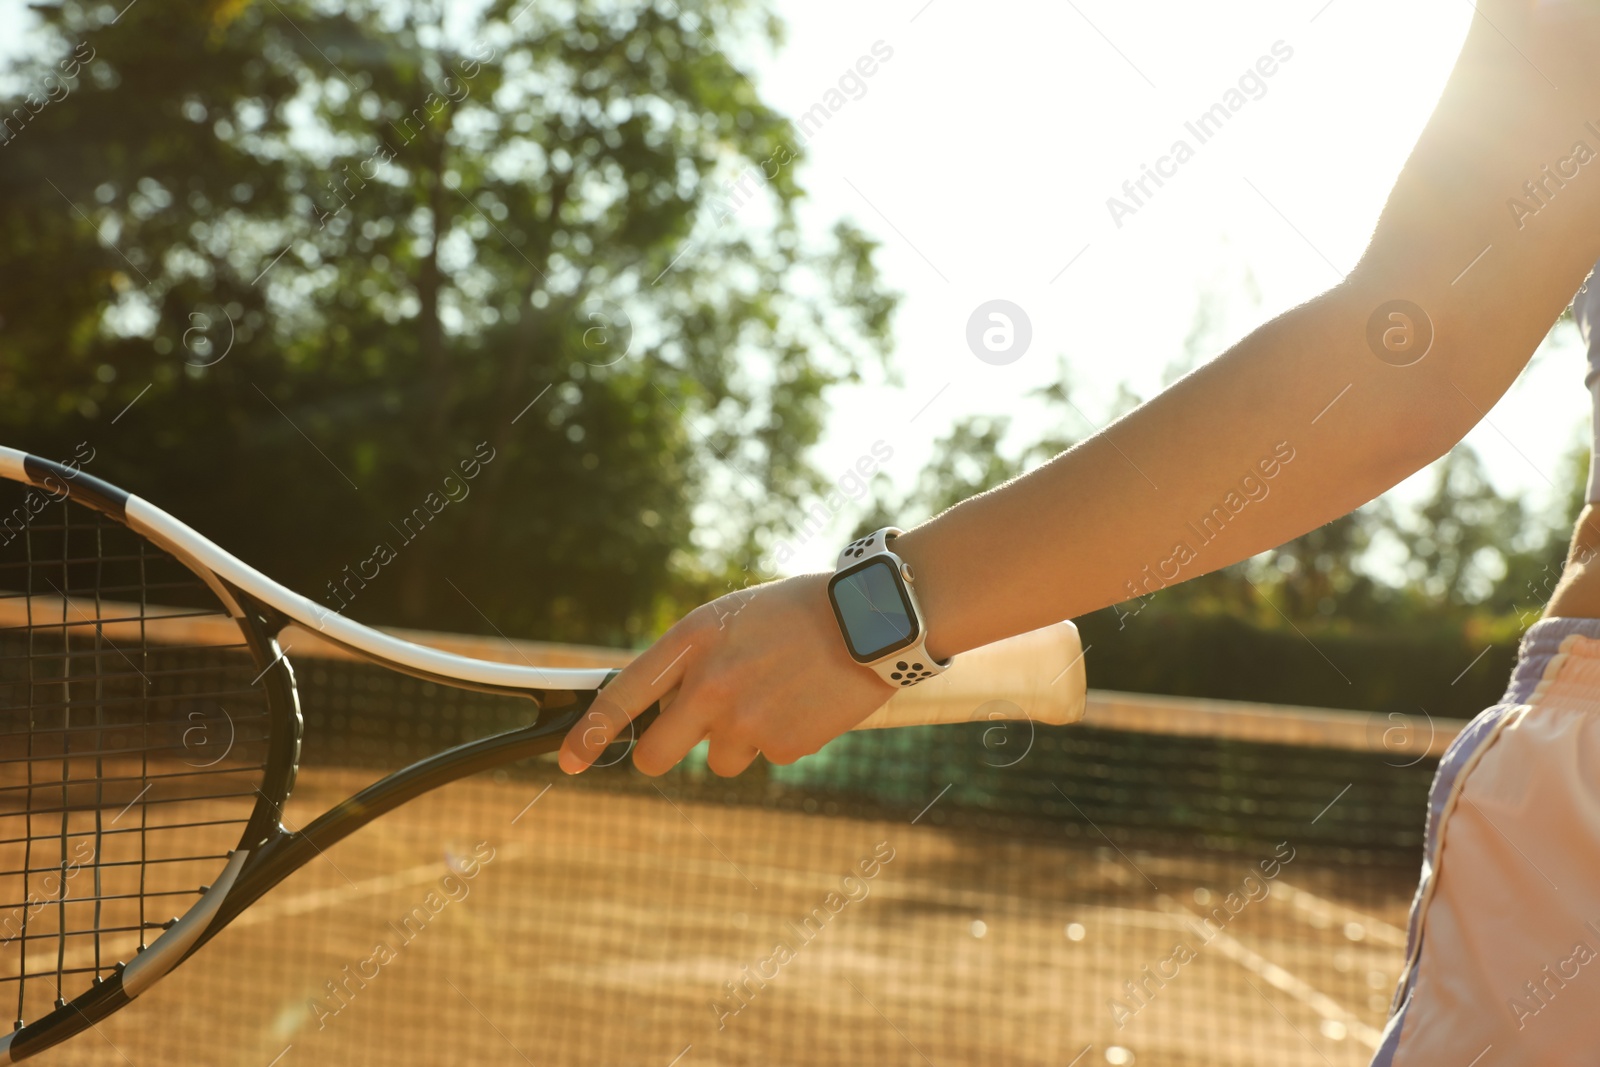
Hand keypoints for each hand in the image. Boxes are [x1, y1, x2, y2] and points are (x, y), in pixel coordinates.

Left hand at [557, 573, 895, 775]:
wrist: (872, 618)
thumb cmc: (797, 612)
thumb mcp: (731, 619)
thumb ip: (692, 661)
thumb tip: (661, 709)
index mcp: (692, 641)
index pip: (624, 695)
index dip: (589, 733)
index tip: (570, 759)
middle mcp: (710, 685)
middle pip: (656, 754)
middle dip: (664, 752)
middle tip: (690, 734)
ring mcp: (746, 720)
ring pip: (719, 759)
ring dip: (739, 739)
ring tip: (776, 694)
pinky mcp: (783, 745)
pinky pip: (767, 756)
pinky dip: (782, 737)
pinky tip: (805, 702)